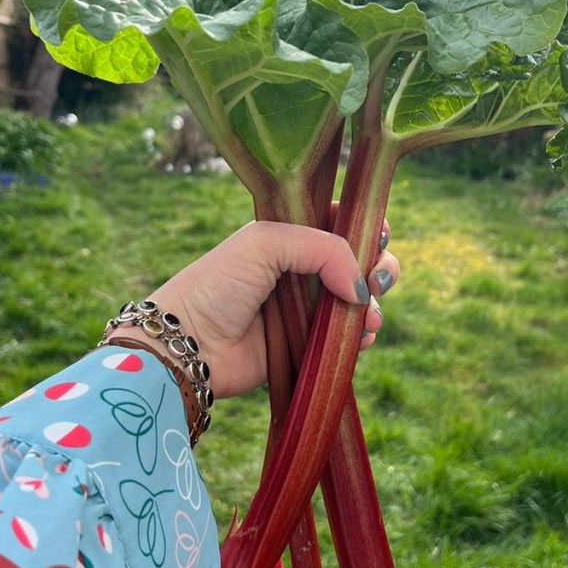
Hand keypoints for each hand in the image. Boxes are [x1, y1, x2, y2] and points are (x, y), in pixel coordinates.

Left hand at [149, 220, 399, 397]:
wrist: (188, 344)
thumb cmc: (218, 285)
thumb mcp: (267, 244)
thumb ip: (323, 249)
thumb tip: (361, 288)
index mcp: (289, 236)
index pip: (339, 221)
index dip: (365, 226)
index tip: (377, 236)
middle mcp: (301, 270)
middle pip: (359, 260)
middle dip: (379, 267)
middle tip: (377, 281)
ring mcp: (305, 309)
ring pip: (360, 301)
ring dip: (374, 305)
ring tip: (366, 316)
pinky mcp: (306, 346)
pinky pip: (347, 338)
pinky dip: (361, 336)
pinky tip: (358, 337)